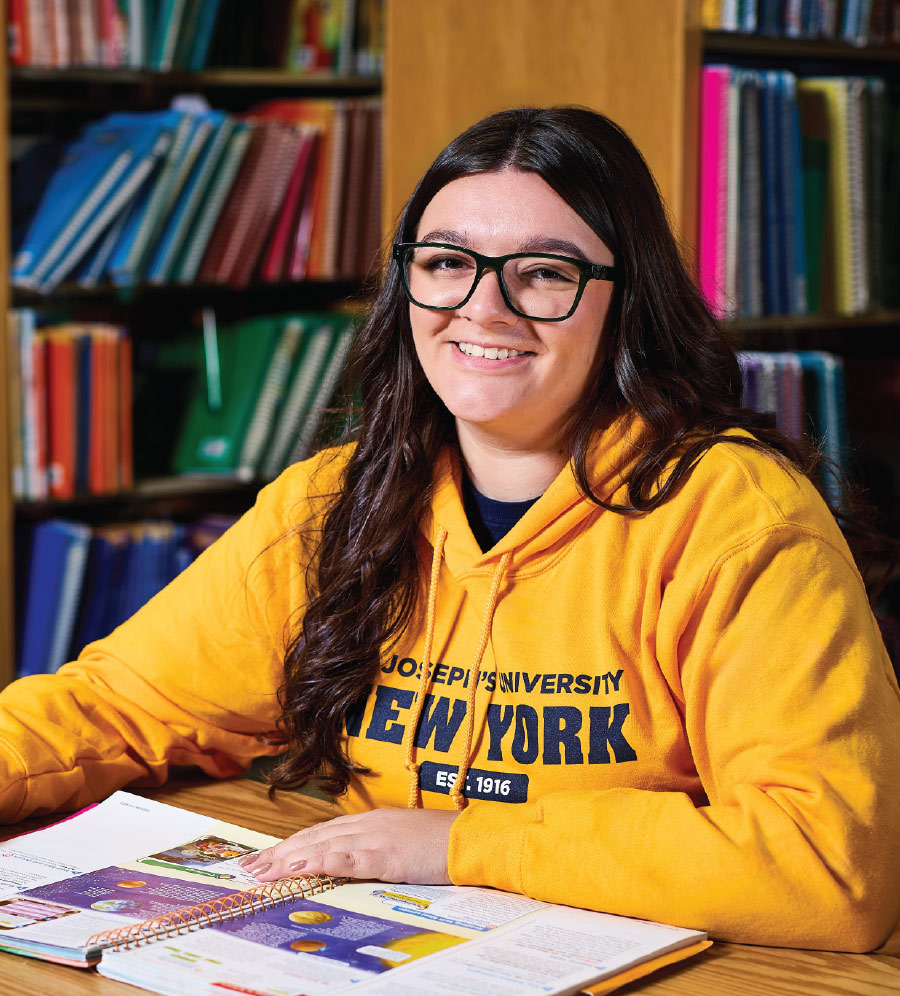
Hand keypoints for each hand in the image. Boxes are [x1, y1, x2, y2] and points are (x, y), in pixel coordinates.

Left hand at [239, 807, 458, 884]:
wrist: (470, 838)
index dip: (288, 845)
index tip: (262, 859)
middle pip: (311, 837)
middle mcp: (365, 825)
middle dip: (277, 853)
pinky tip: (301, 866)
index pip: (318, 833)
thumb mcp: (398, 844)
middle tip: (246, 869)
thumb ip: (372, 849)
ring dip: (288, 857)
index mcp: (367, 822)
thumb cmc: (438, 843)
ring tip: (260, 870)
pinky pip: (349, 858)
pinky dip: (323, 860)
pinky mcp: (387, 855)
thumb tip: (347, 862)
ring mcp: (374, 838)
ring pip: (322, 845)